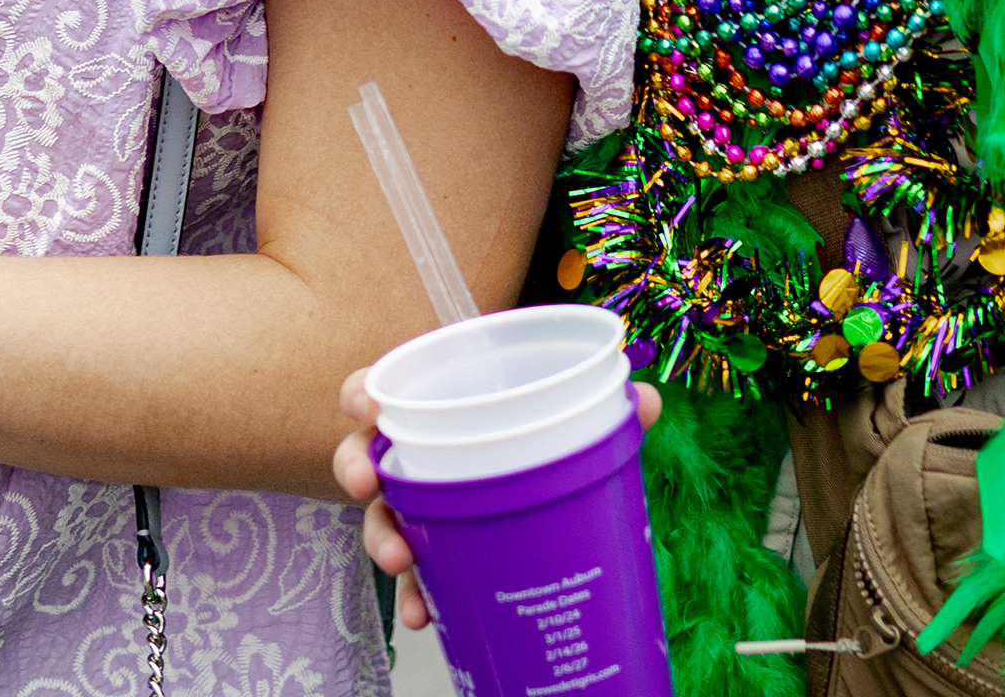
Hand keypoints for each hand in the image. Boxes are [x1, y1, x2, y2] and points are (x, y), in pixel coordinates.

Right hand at [329, 367, 660, 634]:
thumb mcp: (573, 421)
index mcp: (441, 408)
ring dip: (383, 539)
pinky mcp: (437, 550)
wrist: (547, 494)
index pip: (387, 388)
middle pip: (366, 451)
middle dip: (356, 465)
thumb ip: (607, 408)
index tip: (365, 403)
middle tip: (365, 482)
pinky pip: (416, 572)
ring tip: (401, 562)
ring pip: (382, 517)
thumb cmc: (543, 440)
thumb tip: (648, 401)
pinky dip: (417, 595)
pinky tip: (424, 615)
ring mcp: (421, 505)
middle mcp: (418, 454)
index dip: (365, 390)